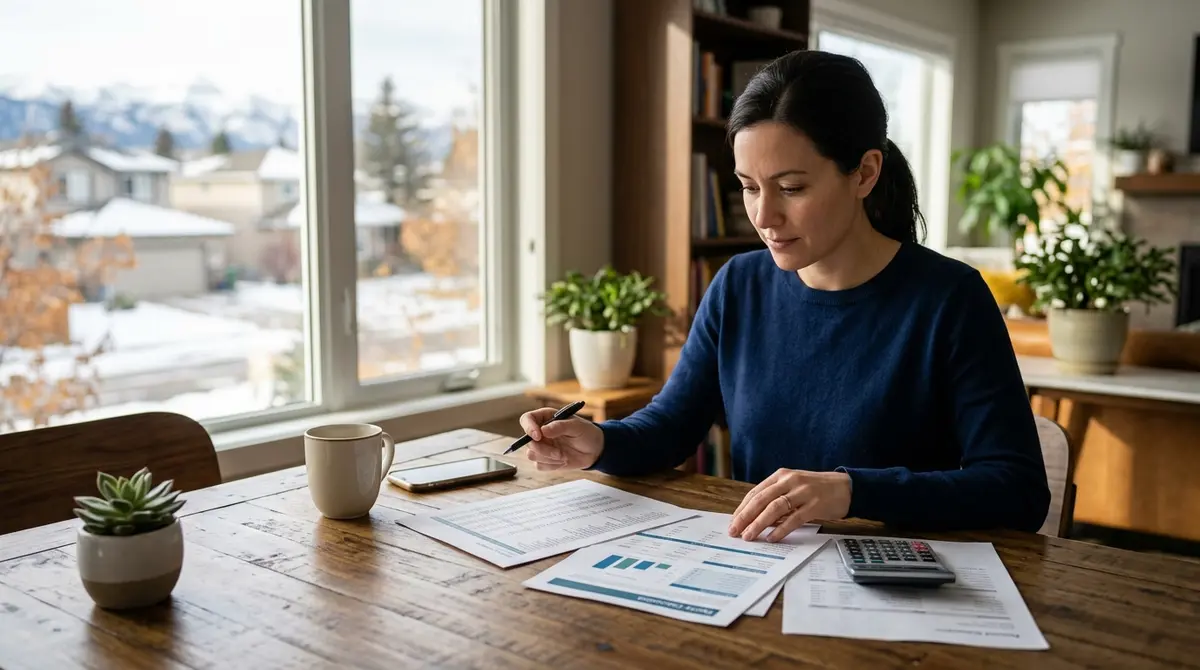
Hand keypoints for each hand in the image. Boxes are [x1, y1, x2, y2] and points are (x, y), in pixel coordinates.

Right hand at [517, 407, 603, 470]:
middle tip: (559, 453)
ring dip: (548, 458)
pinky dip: (552, 465)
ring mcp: (542, 446)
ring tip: (564, 456)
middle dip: (542, 449)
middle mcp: (540, 432)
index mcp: (545, 418)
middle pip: (527, 441)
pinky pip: (539, 465)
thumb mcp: (577, 426)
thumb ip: (560, 426)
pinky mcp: (545, 459)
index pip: (527, 419)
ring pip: (532, 455)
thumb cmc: (586, 433)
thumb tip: (543, 430)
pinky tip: (563, 461)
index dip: (528, 427)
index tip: (538, 436)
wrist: (594, 450)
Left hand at [728, 469, 851, 541]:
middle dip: (745, 517)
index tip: (733, 522)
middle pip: (762, 499)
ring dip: (759, 523)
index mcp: (781, 476)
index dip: (742, 508)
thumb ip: (776, 499)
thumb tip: (755, 519)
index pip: (756, 492)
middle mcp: (790, 481)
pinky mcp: (815, 504)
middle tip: (734, 531)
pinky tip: (773, 537)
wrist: (846, 487)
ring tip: (749, 536)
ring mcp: (803, 492)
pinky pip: (794, 518)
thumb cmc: (816, 489)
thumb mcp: (793, 487)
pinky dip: (782, 528)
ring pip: (775, 508)